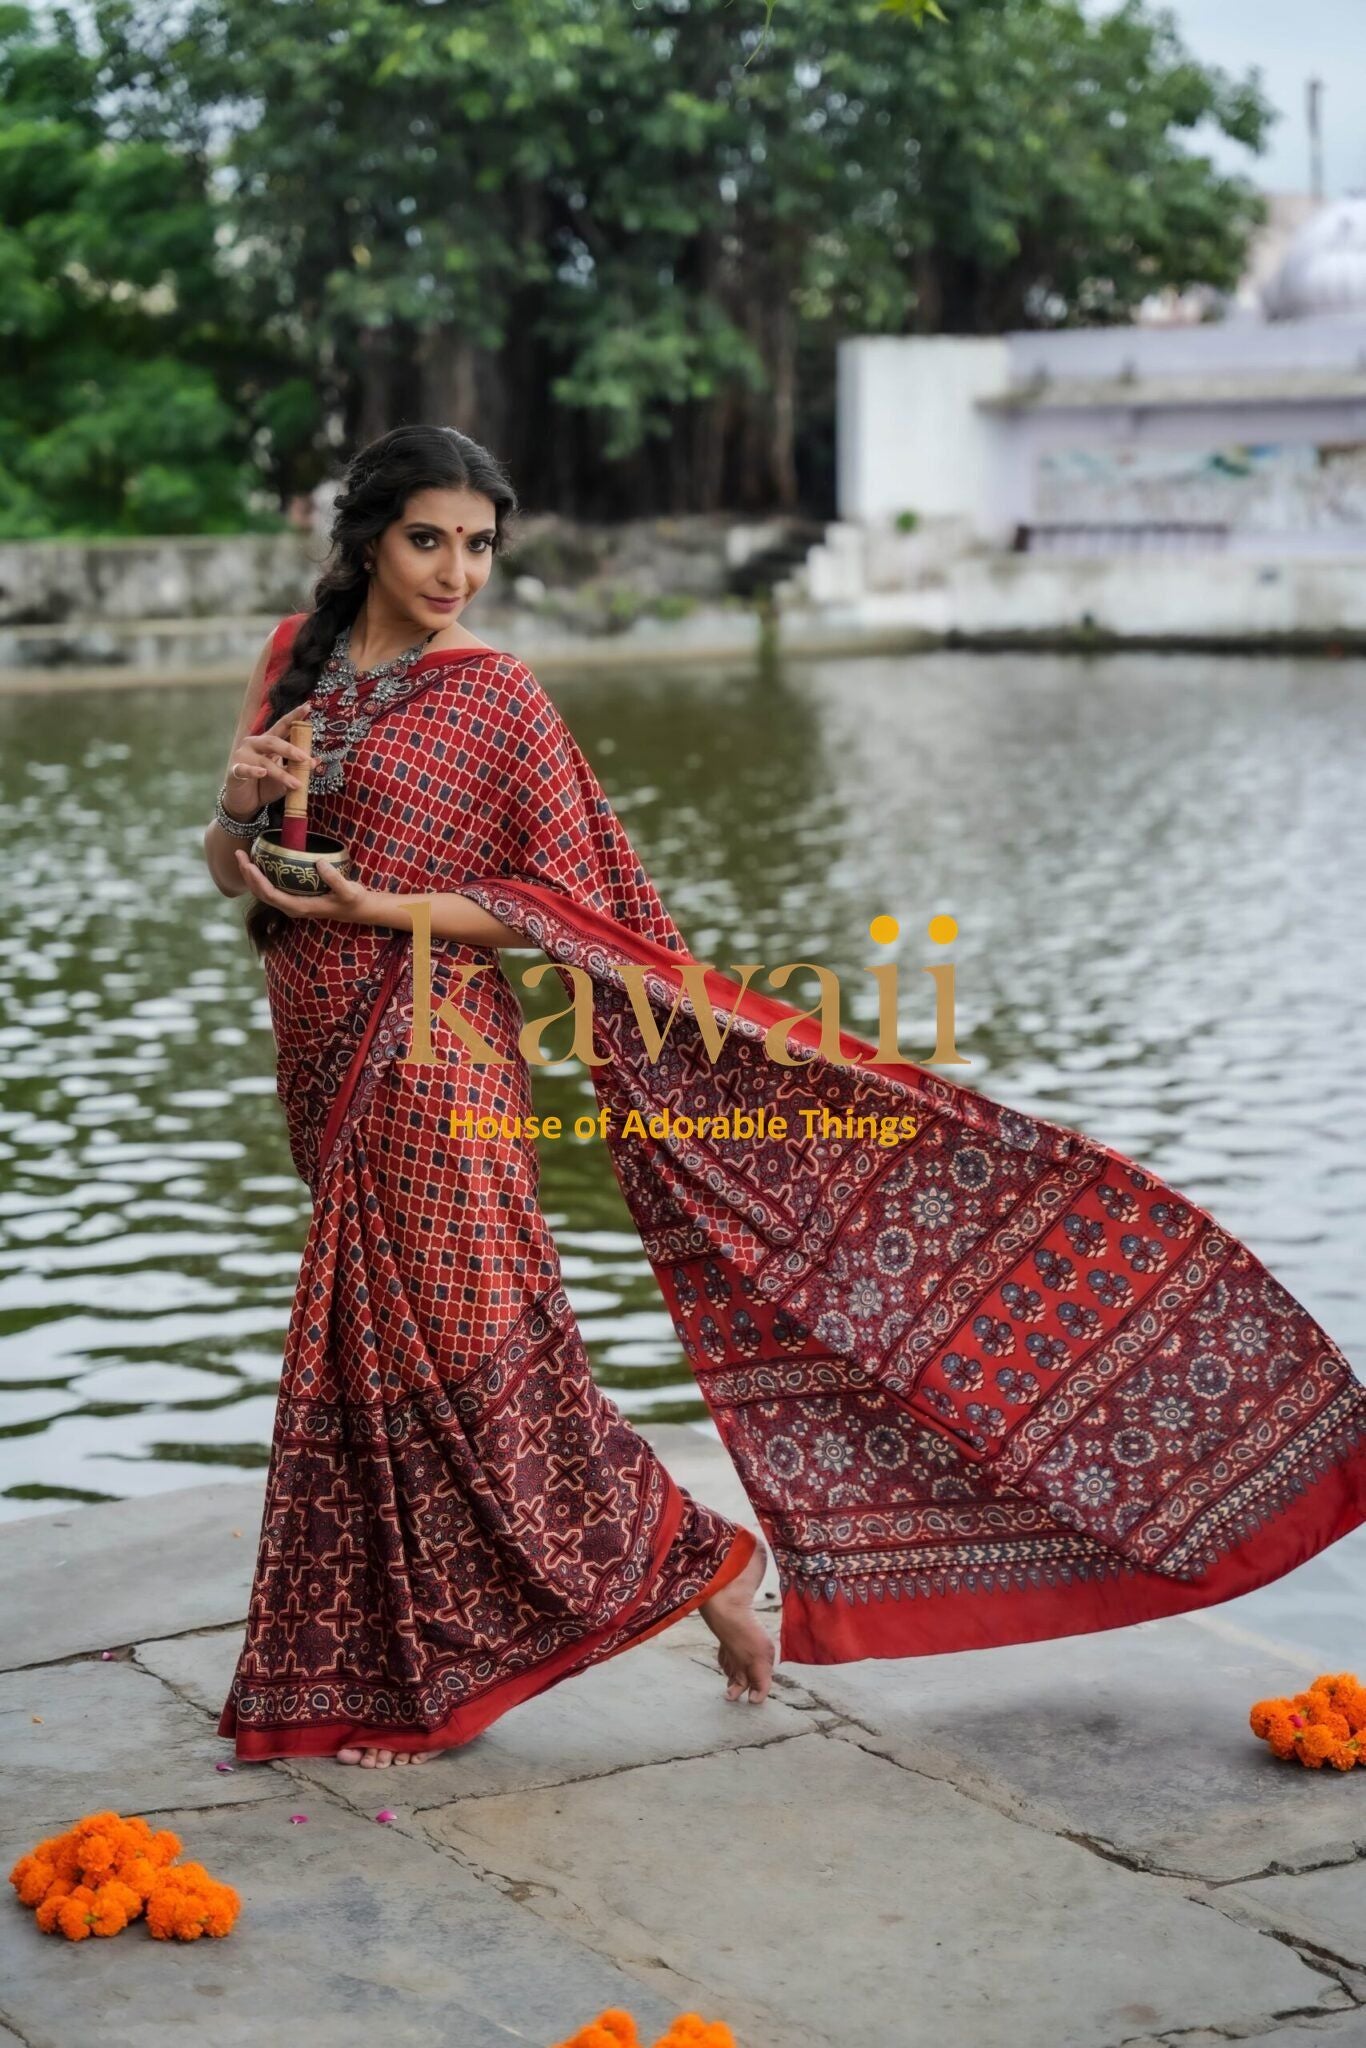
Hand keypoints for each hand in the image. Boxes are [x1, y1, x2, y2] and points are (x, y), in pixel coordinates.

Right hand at [222, 703, 312, 815]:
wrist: (245, 803)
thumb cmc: (265, 786)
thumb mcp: (286, 778)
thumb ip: (297, 769)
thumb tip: (317, 760)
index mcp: (268, 742)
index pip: (282, 726)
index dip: (294, 716)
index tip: (308, 707)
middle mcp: (254, 744)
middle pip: (273, 741)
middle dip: (290, 749)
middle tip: (305, 758)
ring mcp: (243, 756)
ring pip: (264, 760)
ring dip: (282, 773)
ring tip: (296, 784)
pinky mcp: (235, 771)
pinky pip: (244, 769)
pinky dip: (254, 771)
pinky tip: (262, 773)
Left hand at [234, 847, 380, 924]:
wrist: (358, 909)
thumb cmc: (353, 900)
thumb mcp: (349, 890)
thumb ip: (335, 879)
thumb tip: (319, 862)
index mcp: (300, 907)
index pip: (270, 895)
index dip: (257, 880)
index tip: (248, 864)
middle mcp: (291, 908)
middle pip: (261, 893)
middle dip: (247, 875)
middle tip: (239, 853)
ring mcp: (291, 904)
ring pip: (263, 892)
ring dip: (251, 876)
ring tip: (243, 856)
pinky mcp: (293, 898)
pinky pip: (271, 888)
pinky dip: (261, 876)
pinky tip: (258, 862)